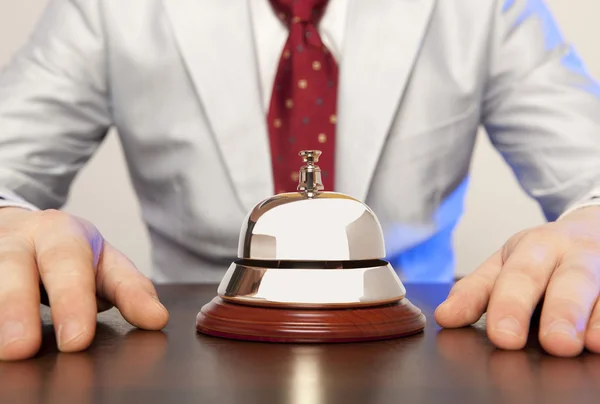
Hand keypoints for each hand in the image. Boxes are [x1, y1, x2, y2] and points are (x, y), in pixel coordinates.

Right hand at [0, 208, 168, 360]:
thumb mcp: (105, 264)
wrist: (24, 231)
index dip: (73, 300)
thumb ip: (130, 289)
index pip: (69, 262)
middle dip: (19, 307)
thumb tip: (156, 320)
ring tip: (6, 350)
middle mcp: (21, 240)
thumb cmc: (71, 255)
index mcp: (61, 233)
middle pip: (15, 267)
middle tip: (25, 348)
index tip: (77, 340)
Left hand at [435, 206, 599, 356]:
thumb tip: (445, 318)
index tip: (503, 338)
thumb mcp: (505, 265)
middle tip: (555, 344)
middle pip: (570, 280)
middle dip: (562, 311)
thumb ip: (476, 291)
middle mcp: (575, 255)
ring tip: (587, 345)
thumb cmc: (541, 257)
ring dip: (597, 319)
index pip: (519, 276)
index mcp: (537, 247)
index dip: (510, 306)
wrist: (593, 230)